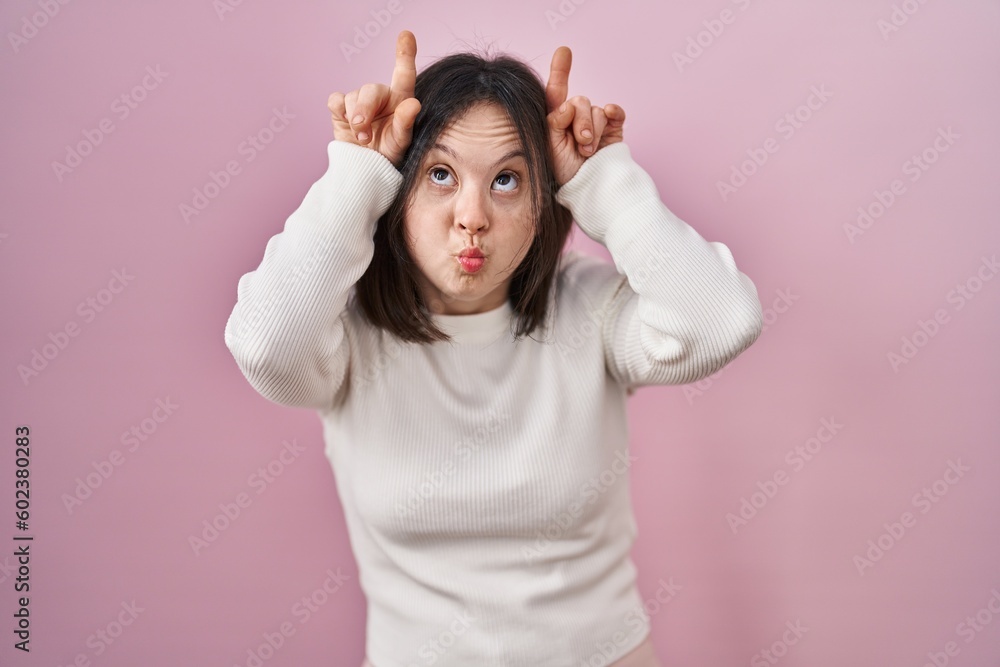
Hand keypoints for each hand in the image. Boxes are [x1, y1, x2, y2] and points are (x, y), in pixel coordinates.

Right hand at [327, 30, 420, 168]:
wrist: (365, 171)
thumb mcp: (401, 143)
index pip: (404, 75)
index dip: (405, 53)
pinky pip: (336, 100)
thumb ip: (406, 123)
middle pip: (371, 89)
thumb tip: (413, 104)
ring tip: (362, 139)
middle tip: (364, 133)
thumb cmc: (388, 156)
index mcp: (400, 101)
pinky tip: (346, 123)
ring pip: (352, 96)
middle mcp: (381, 98)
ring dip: (355, 118)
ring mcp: (360, 102)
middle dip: (366, 109)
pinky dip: (339, 110)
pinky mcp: (341, 110)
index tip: (406, 35)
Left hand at [545, 46, 625, 186]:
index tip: (564, 52)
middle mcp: (575, 119)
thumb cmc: (566, 174)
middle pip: (579, 101)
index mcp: (556, 121)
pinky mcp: (613, 129)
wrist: (592, 189)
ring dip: (594, 130)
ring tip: (589, 151)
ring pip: (597, 110)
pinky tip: (612, 118)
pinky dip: (614, 113)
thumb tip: (568, 105)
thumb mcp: (551, 148)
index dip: (560, 71)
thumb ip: (555, 122)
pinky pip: (615, 112)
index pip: (556, 93)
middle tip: (582, 145)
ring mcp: (596, 124)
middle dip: (581, 123)